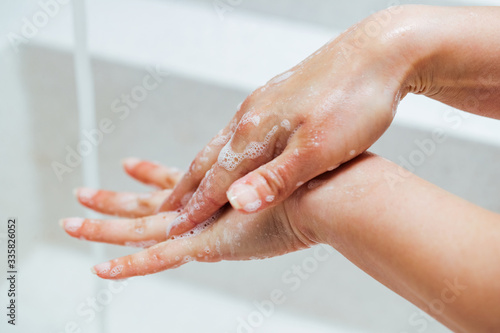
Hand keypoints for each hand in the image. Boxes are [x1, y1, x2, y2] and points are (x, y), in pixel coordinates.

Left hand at [60, 158, 313, 278]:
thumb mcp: (290, 181)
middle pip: (149, 206)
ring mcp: (203, 225)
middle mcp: (206, 206)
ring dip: (106, 224)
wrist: (328, 191)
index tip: (132, 165)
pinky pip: (159, 260)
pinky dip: (130, 266)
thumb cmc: (318, 187)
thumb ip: (280, 180)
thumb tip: (296, 176)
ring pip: (142, 229)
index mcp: (221, 192)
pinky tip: (102, 270)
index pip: (176, 184)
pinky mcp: (207, 245)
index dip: (151, 175)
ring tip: (76, 214)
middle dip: (115, 200)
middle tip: (85, 192)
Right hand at [158, 6, 411, 236]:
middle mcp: (252, 116)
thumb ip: (275, 179)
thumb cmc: (355, 102)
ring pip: (222, 143)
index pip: (215, 180)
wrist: (381, 52)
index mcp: (256, 132)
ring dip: (203, 169)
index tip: (172, 229)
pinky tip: (233, 152)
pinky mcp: (279, 97)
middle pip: (209, 159)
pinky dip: (225, 150)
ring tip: (191, 185)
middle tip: (165, 209)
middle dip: (186, 189)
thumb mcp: (319, 150)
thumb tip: (235, 203)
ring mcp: (264, 104)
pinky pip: (240, 131)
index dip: (194, 208)